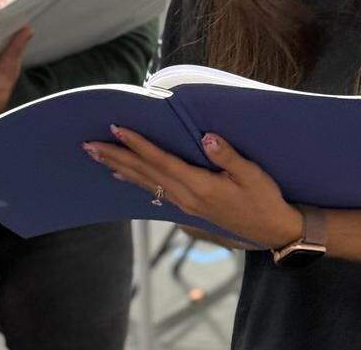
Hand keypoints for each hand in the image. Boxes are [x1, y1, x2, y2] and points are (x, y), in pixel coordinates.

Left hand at [84, 126, 303, 248]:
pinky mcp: (188, 207)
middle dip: (115, 157)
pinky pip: (154, 191)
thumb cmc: (265, 199)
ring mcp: (185, 204)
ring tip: (97, 156)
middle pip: (144, 173)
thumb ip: (228, 156)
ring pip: (145, 183)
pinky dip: (135, 181)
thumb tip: (206, 137)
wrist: (272, 230)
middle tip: (88, 144)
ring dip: (119, 168)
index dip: (138, 144)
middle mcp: (186, 196)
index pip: (161, 161)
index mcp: (200, 185)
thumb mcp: (252, 175)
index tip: (117, 128)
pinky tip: (122, 176)